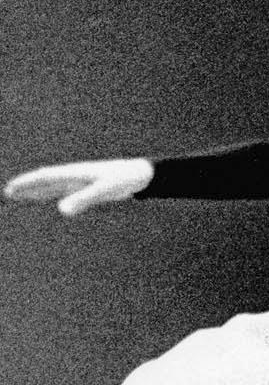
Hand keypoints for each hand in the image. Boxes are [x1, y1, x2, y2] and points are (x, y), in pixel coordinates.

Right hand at [4, 158, 153, 215]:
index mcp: (74, 173)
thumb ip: (83, 200)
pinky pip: (67, 191)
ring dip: (38, 190)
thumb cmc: (123, 180)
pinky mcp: (89, 186)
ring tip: (22, 195)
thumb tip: (62, 211)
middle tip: (9, 193)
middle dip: (27, 186)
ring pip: (54, 186)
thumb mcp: (103, 191)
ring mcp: (81, 180)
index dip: (27, 183)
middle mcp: (74, 175)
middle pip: (45, 180)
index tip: (11, 189)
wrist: (139, 174)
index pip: (44, 178)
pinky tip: (54, 200)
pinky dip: (55, 194)